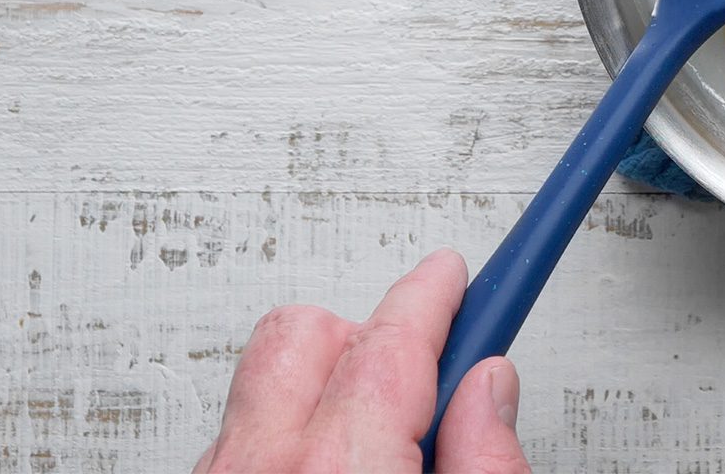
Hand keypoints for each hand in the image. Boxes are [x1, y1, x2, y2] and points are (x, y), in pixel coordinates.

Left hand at [194, 249, 529, 473]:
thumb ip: (485, 461)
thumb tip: (488, 389)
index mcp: (340, 470)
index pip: (392, 343)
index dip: (433, 296)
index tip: (454, 271)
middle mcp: (260, 470)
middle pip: (301, 337)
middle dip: (367, 336)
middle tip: (424, 378)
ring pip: (261, 389)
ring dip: (323, 397)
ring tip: (382, 447)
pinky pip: (236, 443)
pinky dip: (285, 444)